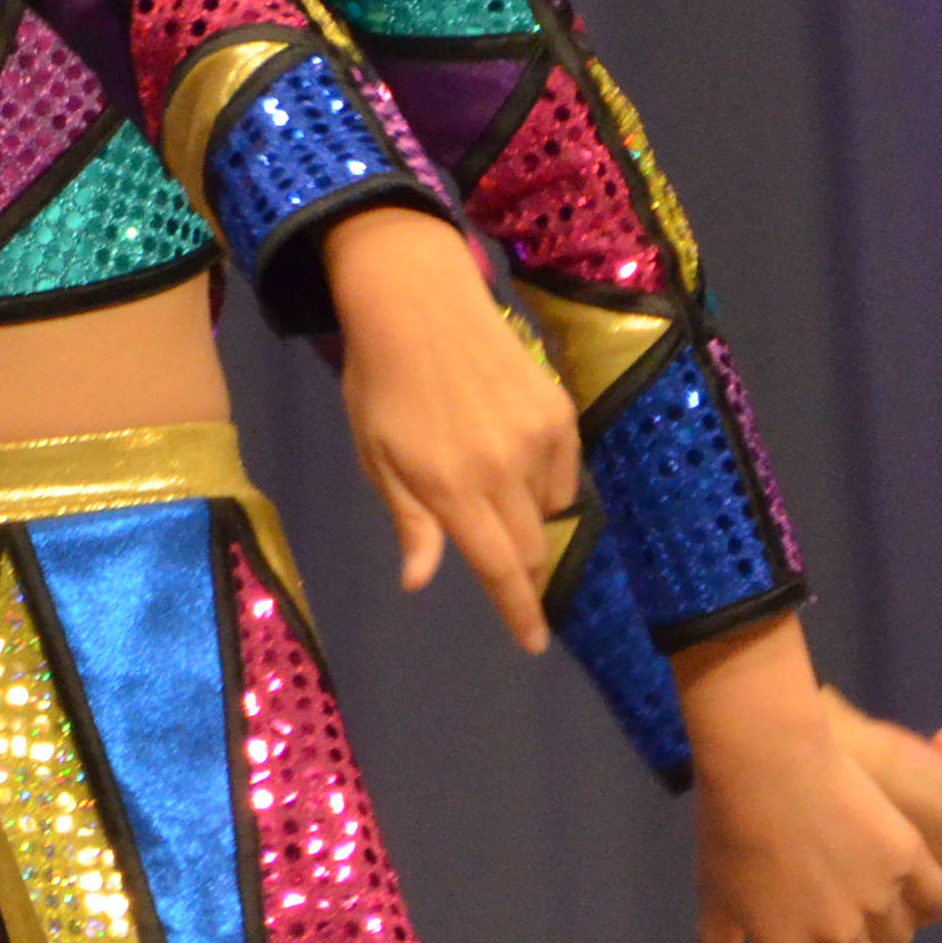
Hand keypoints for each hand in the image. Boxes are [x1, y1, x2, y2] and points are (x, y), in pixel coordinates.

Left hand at [321, 210, 581, 653]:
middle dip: (521, 570)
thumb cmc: (381, 381)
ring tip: (489, 483)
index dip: (519, 612)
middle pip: (531, 548)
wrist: (417, 300)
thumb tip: (420, 582)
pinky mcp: (559, 409)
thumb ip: (409, 520)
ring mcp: (537, 437)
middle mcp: (501, 467)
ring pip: (550, 511)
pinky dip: (546, 480)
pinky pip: (566, 472)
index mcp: (450, 486)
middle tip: (503, 565)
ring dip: (527, 519)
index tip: (534, 642)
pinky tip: (512, 452)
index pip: (498, 568)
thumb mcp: (376, 455)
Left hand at [683, 624, 941, 942]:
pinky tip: (921, 875)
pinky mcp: (908, 859)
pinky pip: (938, 894)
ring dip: (887, 919)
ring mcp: (878, 900)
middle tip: (838, 914)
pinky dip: (932, 890)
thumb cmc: (727, 823)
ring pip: (899, 933)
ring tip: (870, 884)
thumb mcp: (713, 888)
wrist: (767, 760)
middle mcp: (838, 937)